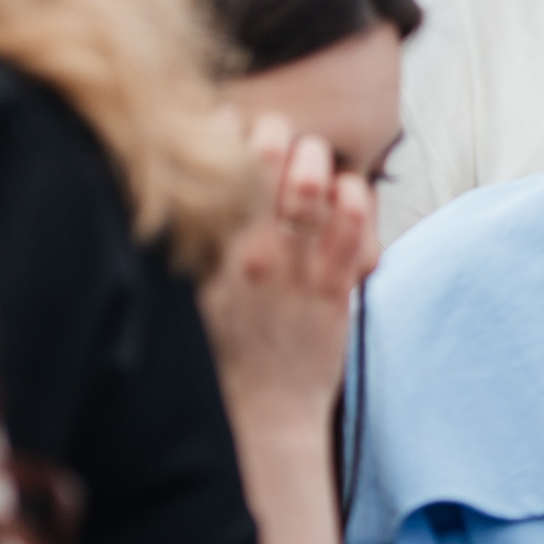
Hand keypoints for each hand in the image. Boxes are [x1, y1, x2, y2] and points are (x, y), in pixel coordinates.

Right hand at [200, 115, 372, 430]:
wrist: (261, 417)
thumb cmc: (221, 356)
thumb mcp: (187, 300)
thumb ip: (193, 250)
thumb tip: (189, 197)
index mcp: (208, 256)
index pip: (213, 175)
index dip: (224, 136)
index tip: (230, 126)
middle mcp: (251, 256)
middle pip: (267, 164)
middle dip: (277, 133)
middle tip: (279, 131)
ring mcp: (297, 271)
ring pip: (313, 186)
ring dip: (317, 159)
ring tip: (314, 158)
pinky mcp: (336, 289)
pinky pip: (355, 228)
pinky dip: (356, 197)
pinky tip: (352, 191)